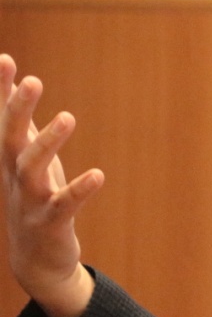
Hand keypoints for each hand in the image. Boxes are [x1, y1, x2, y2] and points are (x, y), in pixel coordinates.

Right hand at [1, 54, 101, 316]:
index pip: (1, 119)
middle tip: (33, 81)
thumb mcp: (24, 154)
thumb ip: (18, 119)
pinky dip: (79, 190)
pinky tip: (97, 175)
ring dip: (48, 144)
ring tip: (66, 117)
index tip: (4, 58)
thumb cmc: (32, 194)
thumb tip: (14, 75)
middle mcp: (13, 176)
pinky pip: (64, 205)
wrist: (34, 258)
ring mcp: (29, 200)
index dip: (0, 91)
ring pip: (32, 171)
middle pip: (10, 139)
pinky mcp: (51, 223)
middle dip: (18, 110)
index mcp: (9, 157)